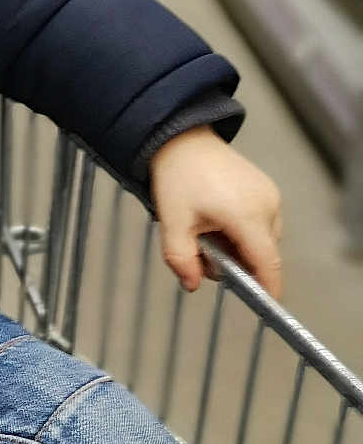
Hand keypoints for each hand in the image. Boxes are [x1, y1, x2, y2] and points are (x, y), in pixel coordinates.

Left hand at [149, 127, 282, 298]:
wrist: (182, 140)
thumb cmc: (177, 178)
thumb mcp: (172, 223)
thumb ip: (181, 259)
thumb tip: (193, 285)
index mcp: (246, 215)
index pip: (267, 261)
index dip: (268, 286)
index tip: (266, 304)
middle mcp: (267, 206)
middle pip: (262, 253)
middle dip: (237, 262)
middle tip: (202, 249)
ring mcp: (270, 196)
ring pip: (261, 239)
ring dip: (238, 245)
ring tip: (205, 229)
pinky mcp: (267, 190)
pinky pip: (261, 222)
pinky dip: (242, 230)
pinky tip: (216, 218)